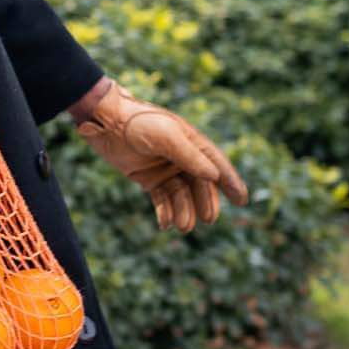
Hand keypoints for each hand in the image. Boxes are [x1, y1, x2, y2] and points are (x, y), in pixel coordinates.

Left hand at [73, 82, 248, 230]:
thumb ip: (190, 156)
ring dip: (184, 210)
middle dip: (205, 202)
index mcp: (192, 142)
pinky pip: (162, 199)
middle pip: (200, 185)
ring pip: (182, 195)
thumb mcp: (166, 137)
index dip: (231, 182)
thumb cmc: (139, 123)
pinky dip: (166, 212)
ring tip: (183, 226)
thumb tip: (215, 177)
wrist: (106, 122)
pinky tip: (166, 223)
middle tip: (208, 218)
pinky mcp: (148, 179)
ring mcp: (165, 169)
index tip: (242, 200)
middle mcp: (182, 157)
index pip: (217, 165)